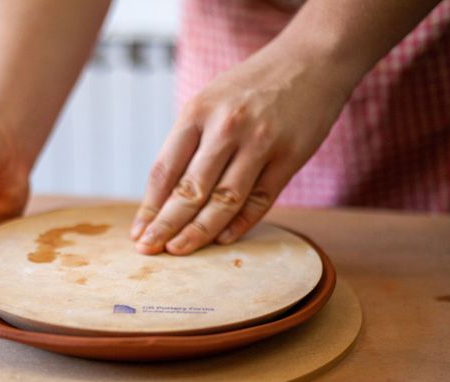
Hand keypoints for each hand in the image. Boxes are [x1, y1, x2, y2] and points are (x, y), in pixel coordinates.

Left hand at [130, 45, 351, 254]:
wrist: (311, 61)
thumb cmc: (251, 87)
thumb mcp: (210, 100)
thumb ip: (190, 144)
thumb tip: (164, 197)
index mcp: (198, 111)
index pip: (165, 170)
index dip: (150, 207)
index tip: (138, 232)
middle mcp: (226, 127)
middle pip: (189, 190)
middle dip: (165, 225)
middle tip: (149, 250)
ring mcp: (260, 143)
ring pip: (223, 201)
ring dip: (198, 232)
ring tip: (179, 251)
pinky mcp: (289, 157)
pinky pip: (259, 201)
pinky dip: (240, 224)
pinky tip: (221, 240)